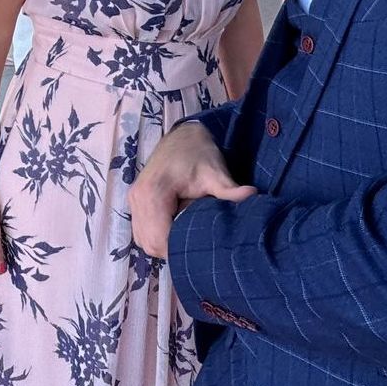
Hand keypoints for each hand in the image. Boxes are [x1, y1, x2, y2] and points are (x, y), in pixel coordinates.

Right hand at [129, 122, 255, 258]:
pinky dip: (156, 236)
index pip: (160, 239)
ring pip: (144, 241)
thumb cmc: (199, 153)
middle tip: (197, 244)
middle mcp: (138, 198)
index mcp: (154, 193)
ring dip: (163, 245)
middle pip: (150, 244)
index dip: (179, 250)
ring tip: (186, 236)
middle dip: (173, 250)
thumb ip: (229, 190)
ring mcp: (133, 200)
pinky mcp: (135, 201)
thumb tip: (252, 196)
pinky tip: (175, 229)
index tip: (202, 249)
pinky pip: (141, 231)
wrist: (183, 135)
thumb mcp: (215, 172)